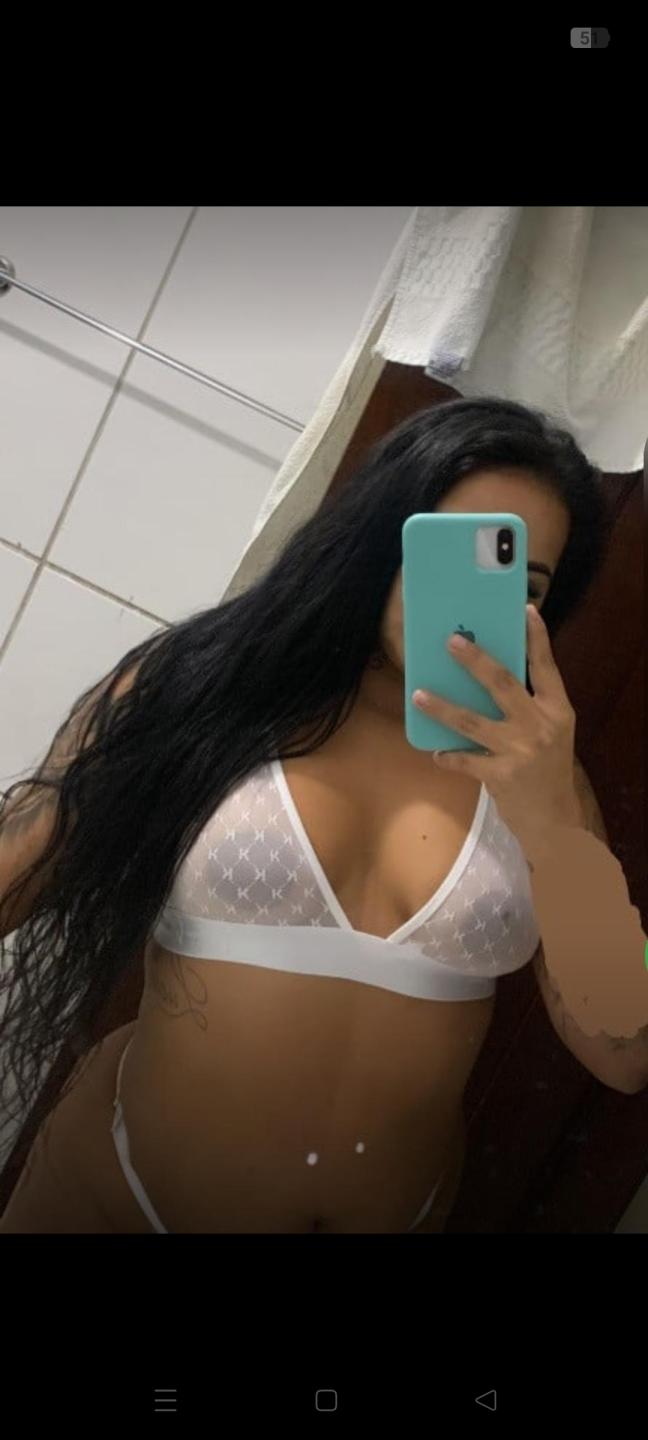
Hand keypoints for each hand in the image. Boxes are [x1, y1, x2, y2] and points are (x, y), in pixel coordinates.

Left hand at [412, 605, 583, 858]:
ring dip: (442, 707)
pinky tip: (435, 752)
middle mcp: (540, 726)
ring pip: (472, 721)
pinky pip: (464, 760)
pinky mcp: (501, 775)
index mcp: (558, 711)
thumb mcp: (552, 734)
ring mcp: (520, 751)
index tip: (524, 611)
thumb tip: (490, 677)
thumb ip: (530, 707)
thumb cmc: (549, 772)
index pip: (547, 667)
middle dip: (474, 660)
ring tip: (418, 695)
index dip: (536, 639)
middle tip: (451, 641)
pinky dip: (448, 755)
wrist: (556, 821)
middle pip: (502, 683)